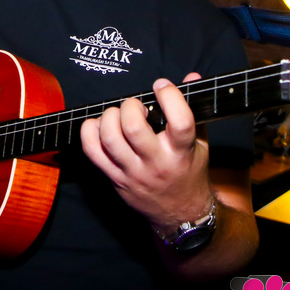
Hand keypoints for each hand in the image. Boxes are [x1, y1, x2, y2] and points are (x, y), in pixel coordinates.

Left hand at [81, 73, 212, 232]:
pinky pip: (92, 152)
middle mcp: (156, 163)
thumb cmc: (188, 172)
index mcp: (182, 152)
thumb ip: (193, 109)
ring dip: (109, 117)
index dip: (169, 97)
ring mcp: (132, 172)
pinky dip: (89, 132)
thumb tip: (191, 76)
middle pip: (134, 129)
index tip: (162, 86)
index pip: (180, 121)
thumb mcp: (200, 143)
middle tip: (134, 106)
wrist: (179, 213)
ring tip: (118, 115)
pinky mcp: (115, 178)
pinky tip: (99, 126)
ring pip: (110, 139)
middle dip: (130, 107)